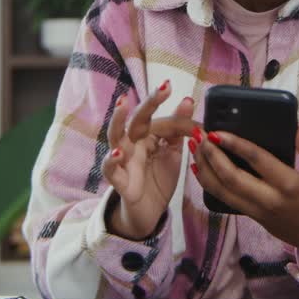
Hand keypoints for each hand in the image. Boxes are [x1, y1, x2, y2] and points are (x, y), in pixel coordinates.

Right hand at [102, 81, 197, 239]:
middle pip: (137, 119)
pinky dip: (111, 160)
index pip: (159, 118)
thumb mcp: (172, 151)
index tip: (179, 96)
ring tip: (123, 105)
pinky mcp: (119, 181)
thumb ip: (179, 129)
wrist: (148, 210)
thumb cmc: (158, 176)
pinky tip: (118, 152)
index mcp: (146, 134)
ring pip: (115, 137)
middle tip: (164, 88)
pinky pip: (110, 169)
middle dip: (149, 103)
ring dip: (118, 121)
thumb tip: (188, 99)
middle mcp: (132, 142)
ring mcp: (123, 160)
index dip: (173, 113)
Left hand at [191, 123, 298, 273]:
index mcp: (289, 185)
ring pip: (222, 192)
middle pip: (232, 178)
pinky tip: (199, 169)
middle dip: (212, 156)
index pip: (257, 161)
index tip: (218, 132)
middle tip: (199, 136)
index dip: (236, 145)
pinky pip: (225, 200)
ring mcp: (257, 211)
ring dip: (204, 169)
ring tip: (194, 148)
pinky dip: (208, 184)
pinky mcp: (251, 217)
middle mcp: (269, 200)